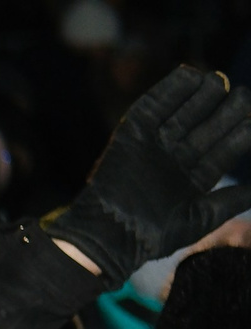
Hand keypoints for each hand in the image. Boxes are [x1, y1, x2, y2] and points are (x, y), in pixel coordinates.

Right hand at [53, 65, 250, 279]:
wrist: (109, 234)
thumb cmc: (153, 235)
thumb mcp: (201, 219)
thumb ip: (230, 201)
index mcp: (193, 178)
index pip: (223, 148)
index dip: (240, 131)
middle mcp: (175, 158)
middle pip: (207, 125)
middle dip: (226, 109)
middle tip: (241, 95)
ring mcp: (154, 144)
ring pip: (184, 112)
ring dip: (203, 95)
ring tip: (220, 81)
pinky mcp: (132, 134)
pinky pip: (153, 106)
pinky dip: (170, 90)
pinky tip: (190, 75)